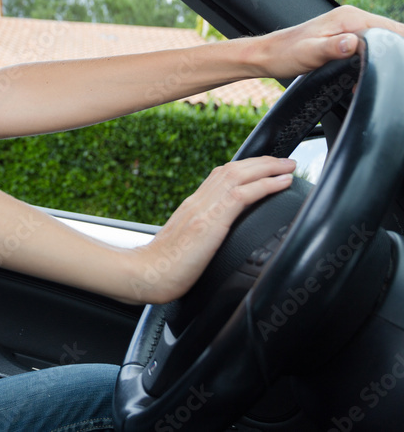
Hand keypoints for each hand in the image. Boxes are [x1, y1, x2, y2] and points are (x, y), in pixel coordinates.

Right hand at [128, 156, 295, 304]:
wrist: (146, 274)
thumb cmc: (163, 269)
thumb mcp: (185, 246)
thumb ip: (199, 237)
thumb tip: (211, 244)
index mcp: (192, 206)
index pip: (220, 176)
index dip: (245, 167)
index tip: (264, 167)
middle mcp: (198, 202)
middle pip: (232, 169)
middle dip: (262, 162)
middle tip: (285, 161)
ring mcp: (203, 209)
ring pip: (239, 175)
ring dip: (268, 167)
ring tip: (289, 166)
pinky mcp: (210, 221)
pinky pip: (243, 194)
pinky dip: (266, 184)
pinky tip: (283, 183)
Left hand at [251, 5, 403, 79]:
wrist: (267, 54)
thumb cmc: (285, 54)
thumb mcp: (309, 53)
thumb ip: (333, 48)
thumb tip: (353, 44)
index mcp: (348, 18)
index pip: (389, 29)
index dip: (399, 46)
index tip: (397, 65)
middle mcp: (351, 17)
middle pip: (389, 33)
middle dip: (394, 53)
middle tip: (387, 75)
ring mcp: (349, 26)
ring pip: (381, 39)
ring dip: (384, 56)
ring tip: (378, 75)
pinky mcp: (344, 35)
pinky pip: (369, 43)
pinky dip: (373, 57)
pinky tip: (367, 72)